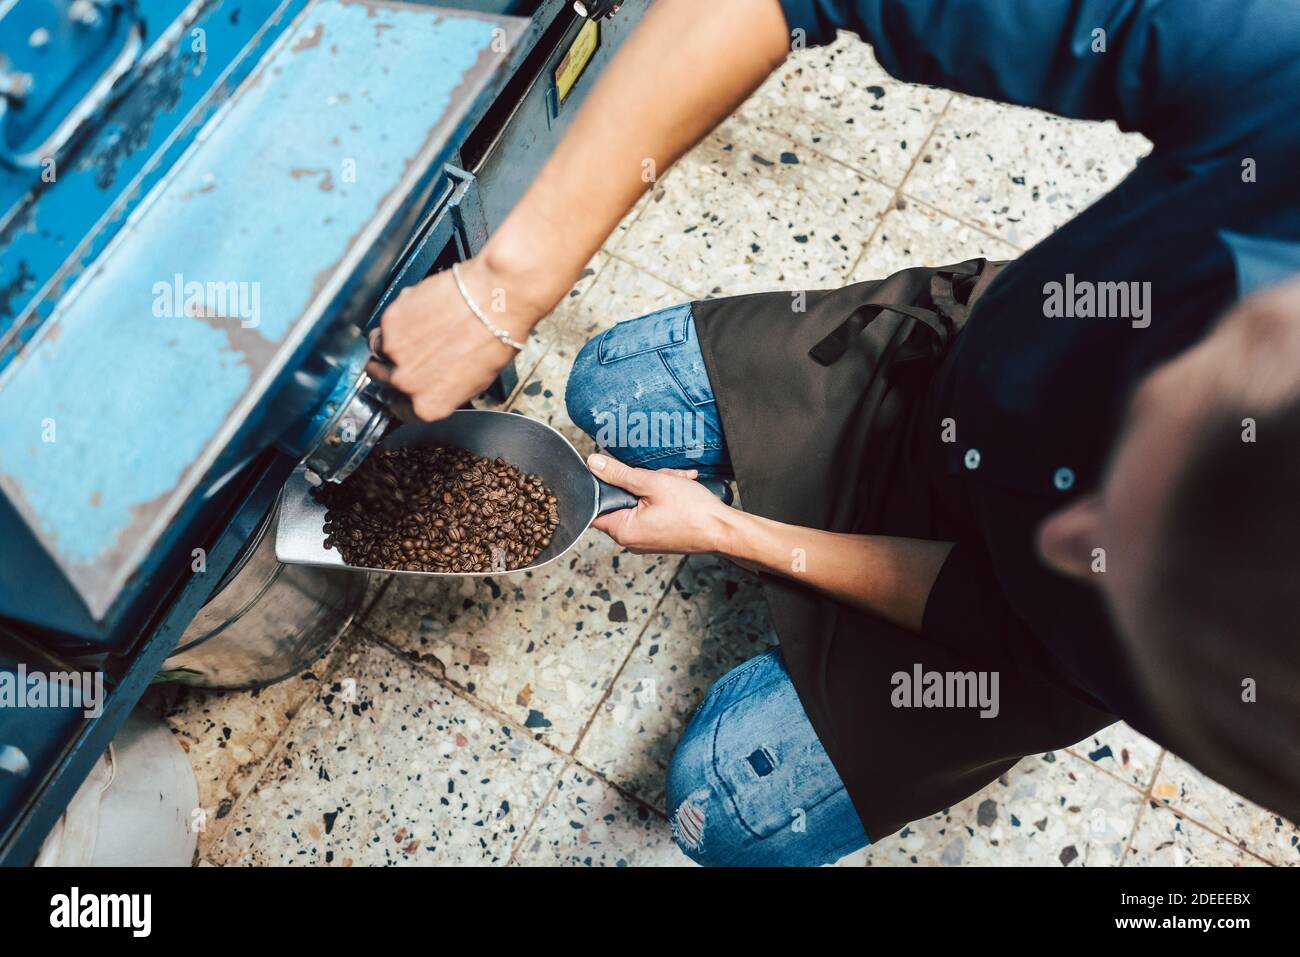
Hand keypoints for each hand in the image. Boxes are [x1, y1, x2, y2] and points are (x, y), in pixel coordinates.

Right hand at [367, 256, 543, 420]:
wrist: (493, 303)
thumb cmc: (495, 339)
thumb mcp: (474, 381)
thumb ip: (443, 389)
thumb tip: (433, 382)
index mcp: (428, 405)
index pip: (398, 408)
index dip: (400, 394)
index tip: (401, 385)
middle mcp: (406, 383)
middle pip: (381, 378)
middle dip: (390, 365)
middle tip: (408, 350)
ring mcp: (394, 352)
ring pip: (378, 348)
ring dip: (390, 340)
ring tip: (416, 329)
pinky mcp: (390, 322)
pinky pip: (385, 323)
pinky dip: (398, 317)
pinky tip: (420, 311)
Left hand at [587, 453, 733, 553]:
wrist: (723, 529)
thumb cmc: (692, 511)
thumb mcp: (652, 483)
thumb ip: (619, 473)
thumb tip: (594, 463)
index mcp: (623, 531)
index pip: (597, 506)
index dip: (606, 484)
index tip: (618, 472)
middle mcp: (631, 540)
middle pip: (623, 500)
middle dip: (641, 482)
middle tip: (661, 476)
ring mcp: (646, 539)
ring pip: (641, 502)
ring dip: (658, 486)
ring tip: (677, 481)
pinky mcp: (659, 535)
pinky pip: (653, 510)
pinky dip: (665, 496)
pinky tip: (681, 488)